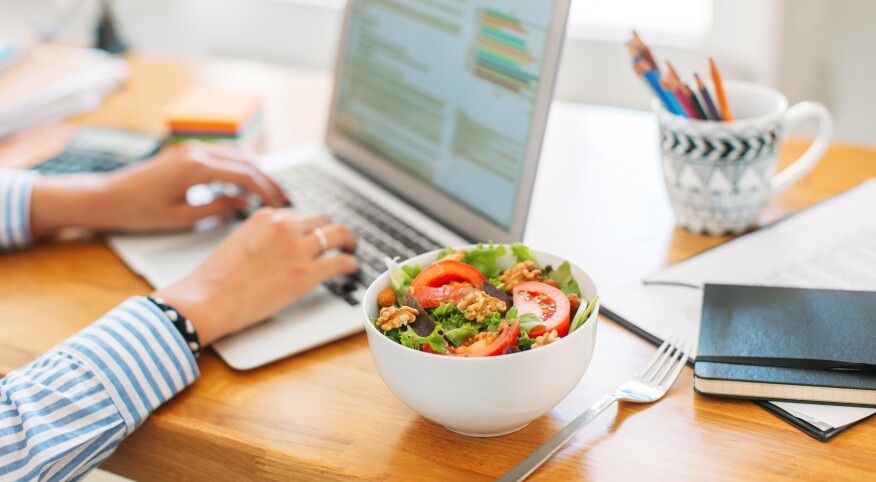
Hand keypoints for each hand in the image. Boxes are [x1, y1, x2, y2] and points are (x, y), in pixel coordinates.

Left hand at [30, 142, 288, 236]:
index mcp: (197, 167)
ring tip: (269, 191)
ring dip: (256, 170)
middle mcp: (197, 151)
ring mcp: (191, 149)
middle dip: (267, 179)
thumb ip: (217, 209)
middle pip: (246, 160)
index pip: (245, 174)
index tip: (281, 205)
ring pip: (236, 154)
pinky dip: (239, 166)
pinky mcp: (186, 153)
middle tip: (284, 198)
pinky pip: (223, 155)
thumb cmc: (137, 211)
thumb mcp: (181, 218)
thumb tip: (243, 202)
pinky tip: (244, 183)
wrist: (104, 197)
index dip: (267, 190)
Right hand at [152, 208, 357, 345]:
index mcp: (265, 217)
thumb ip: (259, 236)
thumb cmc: (214, 280)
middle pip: (322, 220)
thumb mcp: (236, 242)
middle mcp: (283, 227)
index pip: (298, 215)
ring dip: (348, 241)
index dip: (309, 227)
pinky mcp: (305, 273)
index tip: (314, 235)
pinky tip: (350, 269)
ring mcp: (296, 249)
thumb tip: (275, 244)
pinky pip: (340, 261)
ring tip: (350, 249)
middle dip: (332, 229)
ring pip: (338, 233)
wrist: (207, 300)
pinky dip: (350, 263)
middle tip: (339, 240)